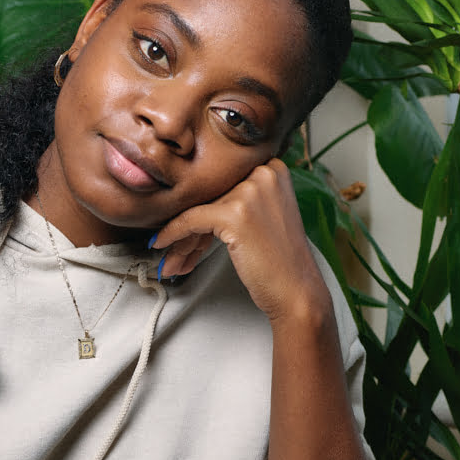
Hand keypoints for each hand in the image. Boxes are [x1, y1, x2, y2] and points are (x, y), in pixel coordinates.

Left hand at [150, 158, 329, 322]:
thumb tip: (192, 201)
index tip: (184, 231)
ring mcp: (250, 190)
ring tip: (172, 261)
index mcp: (271, 167)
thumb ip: (235, 200)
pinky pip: (191, 220)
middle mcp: (263, 172)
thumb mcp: (262, 216)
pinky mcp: (235, 212)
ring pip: (197, 210)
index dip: (200, 210)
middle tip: (174, 252)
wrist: (296, 292)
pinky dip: (173, 235)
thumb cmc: (279, 261)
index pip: (221, 185)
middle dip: (188, 229)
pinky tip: (162, 246)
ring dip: (181, 240)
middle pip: (209, 197)